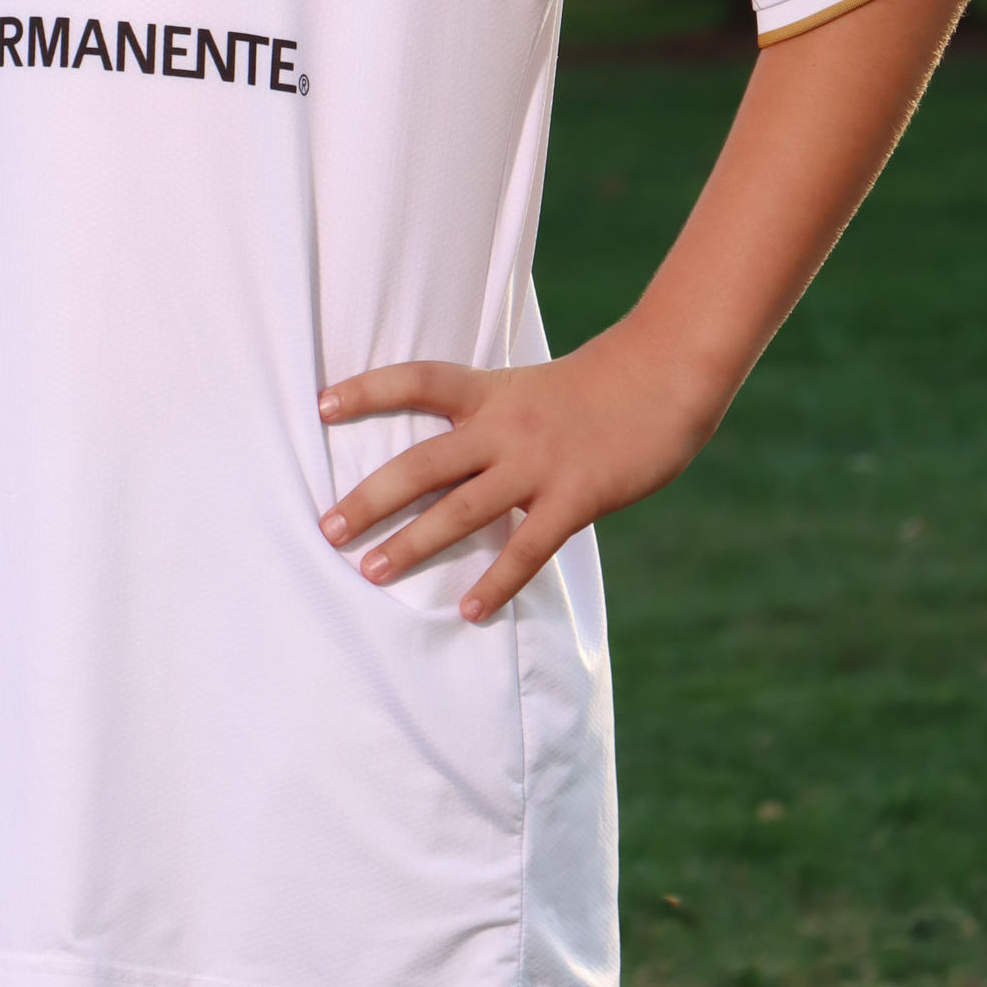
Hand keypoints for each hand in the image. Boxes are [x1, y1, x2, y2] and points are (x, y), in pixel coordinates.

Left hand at [316, 316, 715, 623]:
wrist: (665, 376)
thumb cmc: (598, 386)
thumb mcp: (531, 387)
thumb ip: (491, 418)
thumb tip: (450, 458)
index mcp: (491, 392)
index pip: (417, 381)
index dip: (368, 390)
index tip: (321, 405)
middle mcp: (505, 426)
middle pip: (423, 462)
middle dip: (372, 497)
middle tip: (327, 528)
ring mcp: (538, 464)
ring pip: (462, 510)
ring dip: (414, 544)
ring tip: (372, 573)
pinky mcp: (576, 497)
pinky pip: (528, 547)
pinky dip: (497, 581)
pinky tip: (471, 610)